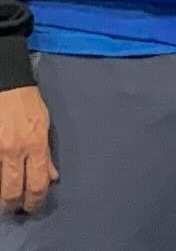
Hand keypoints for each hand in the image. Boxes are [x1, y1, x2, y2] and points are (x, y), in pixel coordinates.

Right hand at [0, 85, 57, 213]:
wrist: (6, 86)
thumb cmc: (27, 103)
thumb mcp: (44, 125)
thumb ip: (47, 153)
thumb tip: (52, 176)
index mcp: (36, 144)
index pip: (38, 182)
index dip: (36, 199)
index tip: (33, 205)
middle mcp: (15, 150)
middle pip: (14, 190)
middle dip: (14, 204)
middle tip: (15, 208)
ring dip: (2, 195)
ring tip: (4, 198)